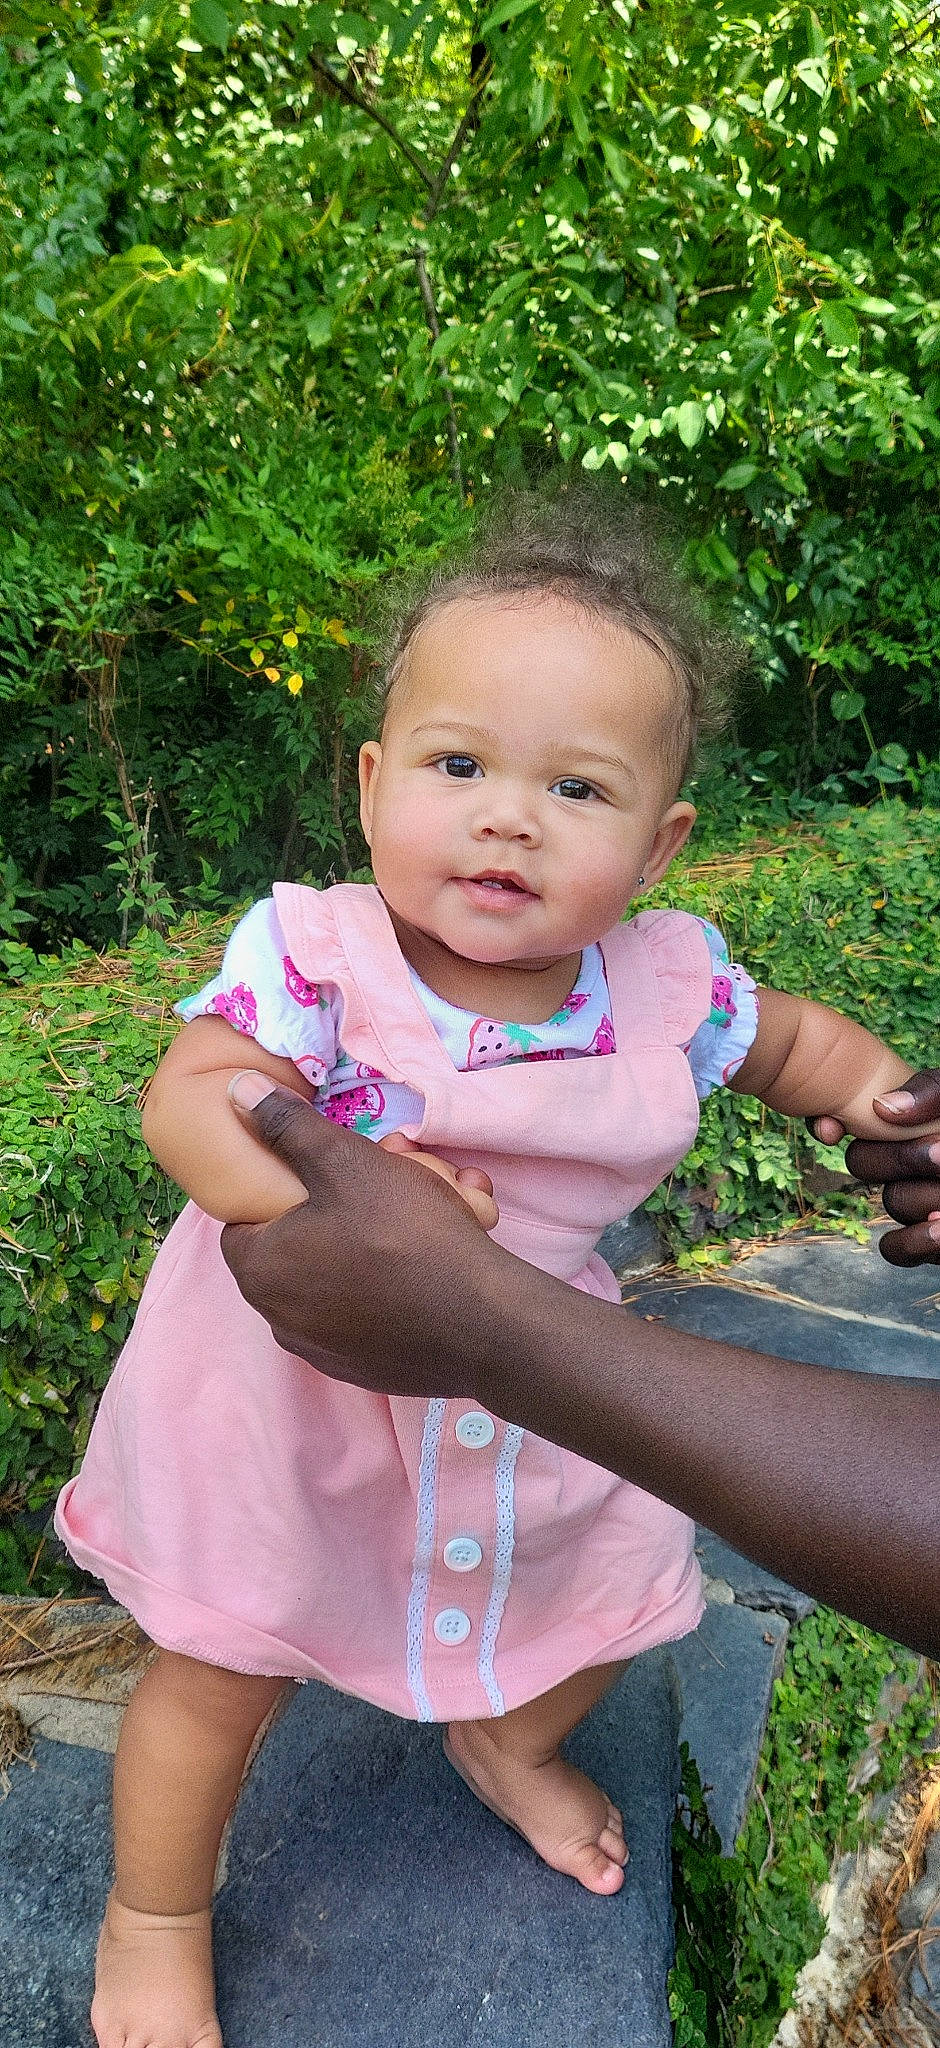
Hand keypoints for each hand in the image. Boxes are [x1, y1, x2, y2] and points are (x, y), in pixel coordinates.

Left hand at [219, 1075, 512, 1395]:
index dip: (279, 1188)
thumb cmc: (406, 1236)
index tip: (323, 1171)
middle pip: (299, 1244)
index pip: (244, 1221)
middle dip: (340, 1204)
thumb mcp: (346, 1163)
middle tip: (389, 1176)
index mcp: (261, 1272)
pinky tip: (429, 1261)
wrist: (484, 1324)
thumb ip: (288, 1126)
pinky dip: (389, 1285)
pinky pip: (367, 1313)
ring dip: (370, 1241)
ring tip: (424, 1209)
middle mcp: (280, 1321)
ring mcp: (324, 1351)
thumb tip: (235, 1090)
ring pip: (337, 1277)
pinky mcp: (366, 1371)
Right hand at [809, 1067, 939, 1265]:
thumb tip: (883, 1108)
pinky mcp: (926, 1244)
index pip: (848, 1118)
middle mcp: (904, 1161)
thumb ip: (930, 1091)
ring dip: (923, 1197)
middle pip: (865, 1163)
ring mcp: (916, 1204)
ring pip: (891, 1202)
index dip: (831, 1124)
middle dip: (901, 1159)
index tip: (833, 1127)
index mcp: (903, 1122)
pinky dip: (916, 1241)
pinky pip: (895, 1250)